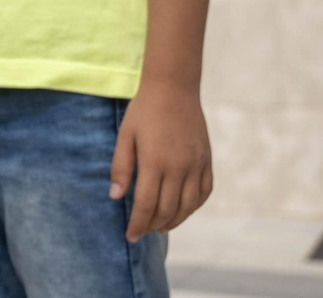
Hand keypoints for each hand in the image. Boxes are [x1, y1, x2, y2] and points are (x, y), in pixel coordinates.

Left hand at [109, 79, 212, 242]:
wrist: (174, 87)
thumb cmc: (144, 110)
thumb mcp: (125, 135)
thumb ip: (121, 167)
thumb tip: (116, 197)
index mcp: (155, 161)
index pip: (147, 205)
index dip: (138, 224)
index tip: (130, 236)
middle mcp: (179, 166)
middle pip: (168, 210)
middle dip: (153, 225)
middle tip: (142, 230)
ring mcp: (196, 164)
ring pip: (188, 206)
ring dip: (174, 221)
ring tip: (160, 226)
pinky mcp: (207, 160)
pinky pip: (204, 193)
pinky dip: (193, 207)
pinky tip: (182, 210)